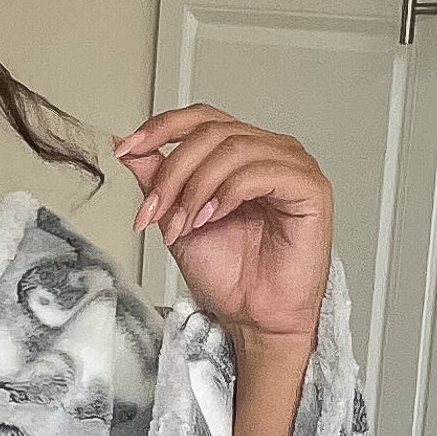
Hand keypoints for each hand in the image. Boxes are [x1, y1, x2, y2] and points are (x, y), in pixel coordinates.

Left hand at [113, 107, 332, 357]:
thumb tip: (129, 147)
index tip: (126, 150)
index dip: (161, 127)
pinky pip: (261, 172)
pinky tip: (212, 218)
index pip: (201, 118)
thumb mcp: (176, 220)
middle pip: (211, 132)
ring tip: (184, 225)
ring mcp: (292, 166)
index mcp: (241, 153)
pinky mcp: (310, 188)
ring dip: (196, 188)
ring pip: (232, 149)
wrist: (254, 316)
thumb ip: (157, 181)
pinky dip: (227, 193)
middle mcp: (268, 151)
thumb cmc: (229, 275)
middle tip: (154, 213)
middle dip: (172, 173)